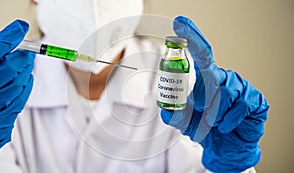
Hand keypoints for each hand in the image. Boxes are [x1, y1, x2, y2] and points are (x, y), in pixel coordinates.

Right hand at [0, 20, 34, 151]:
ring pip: (19, 84)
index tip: (20, 27)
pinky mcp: (2, 119)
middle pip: (11, 68)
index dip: (10, 37)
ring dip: (27, 71)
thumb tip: (14, 38)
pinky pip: (21, 99)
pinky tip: (26, 79)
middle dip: (23, 57)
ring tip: (26, 64)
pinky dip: (27, 86)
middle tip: (28, 51)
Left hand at [160, 16, 268, 171]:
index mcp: (207, 77)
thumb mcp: (184, 122)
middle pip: (212, 75)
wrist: (226, 148)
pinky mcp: (255, 99)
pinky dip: (229, 119)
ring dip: (215, 113)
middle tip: (201, 112)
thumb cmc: (206, 129)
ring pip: (225, 93)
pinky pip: (240, 105)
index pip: (201, 52)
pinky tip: (227, 125)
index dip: (192, 36)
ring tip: (215, 122)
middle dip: (204, 97)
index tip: (179, 22)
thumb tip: (165, 107)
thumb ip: (173, 114)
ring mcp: (242, 87)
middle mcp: (224, 77)